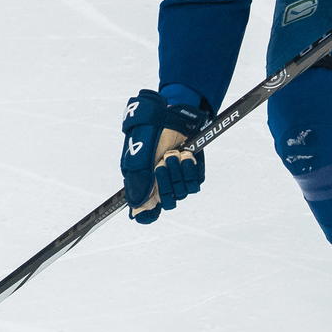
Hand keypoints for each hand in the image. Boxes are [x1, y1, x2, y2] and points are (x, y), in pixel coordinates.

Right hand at [120, 89, 208, 223]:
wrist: (173, 116)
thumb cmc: (151, 133)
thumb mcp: (138, 155)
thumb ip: (137, 180)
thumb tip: (136, 207)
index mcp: (142, 183)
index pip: (145, 211)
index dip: (147, 214)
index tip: (151, 207)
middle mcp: (160, 185)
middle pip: (167, 203)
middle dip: (166, 184)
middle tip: (161, 163)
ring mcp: (177, 179)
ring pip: (181, 193)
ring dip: (178, 173)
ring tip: (174, 154)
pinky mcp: (192, 174)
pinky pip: (194, 184)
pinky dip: (190, 170)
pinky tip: (185, 155)